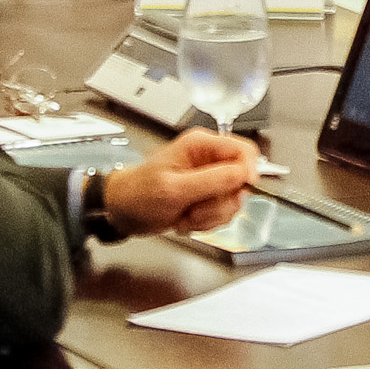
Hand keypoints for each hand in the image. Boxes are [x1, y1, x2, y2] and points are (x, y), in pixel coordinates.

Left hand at [102, 130, 264, 237]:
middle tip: (197, 208)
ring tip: (187, 215)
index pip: (244, 151)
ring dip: (211, 216)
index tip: (237, 192)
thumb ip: (211, 180)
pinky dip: (206, 223)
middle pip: (241, 181)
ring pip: (233, 201)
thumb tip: (244, 173)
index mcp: (202, 146)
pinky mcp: (206, 198)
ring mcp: (208, 181)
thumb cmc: (138, 194)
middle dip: (221, 203)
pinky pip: (222, 213)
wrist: (121, 211)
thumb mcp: (174, 188)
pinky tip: (186, 220)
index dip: (247, 172)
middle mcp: (209, 161)